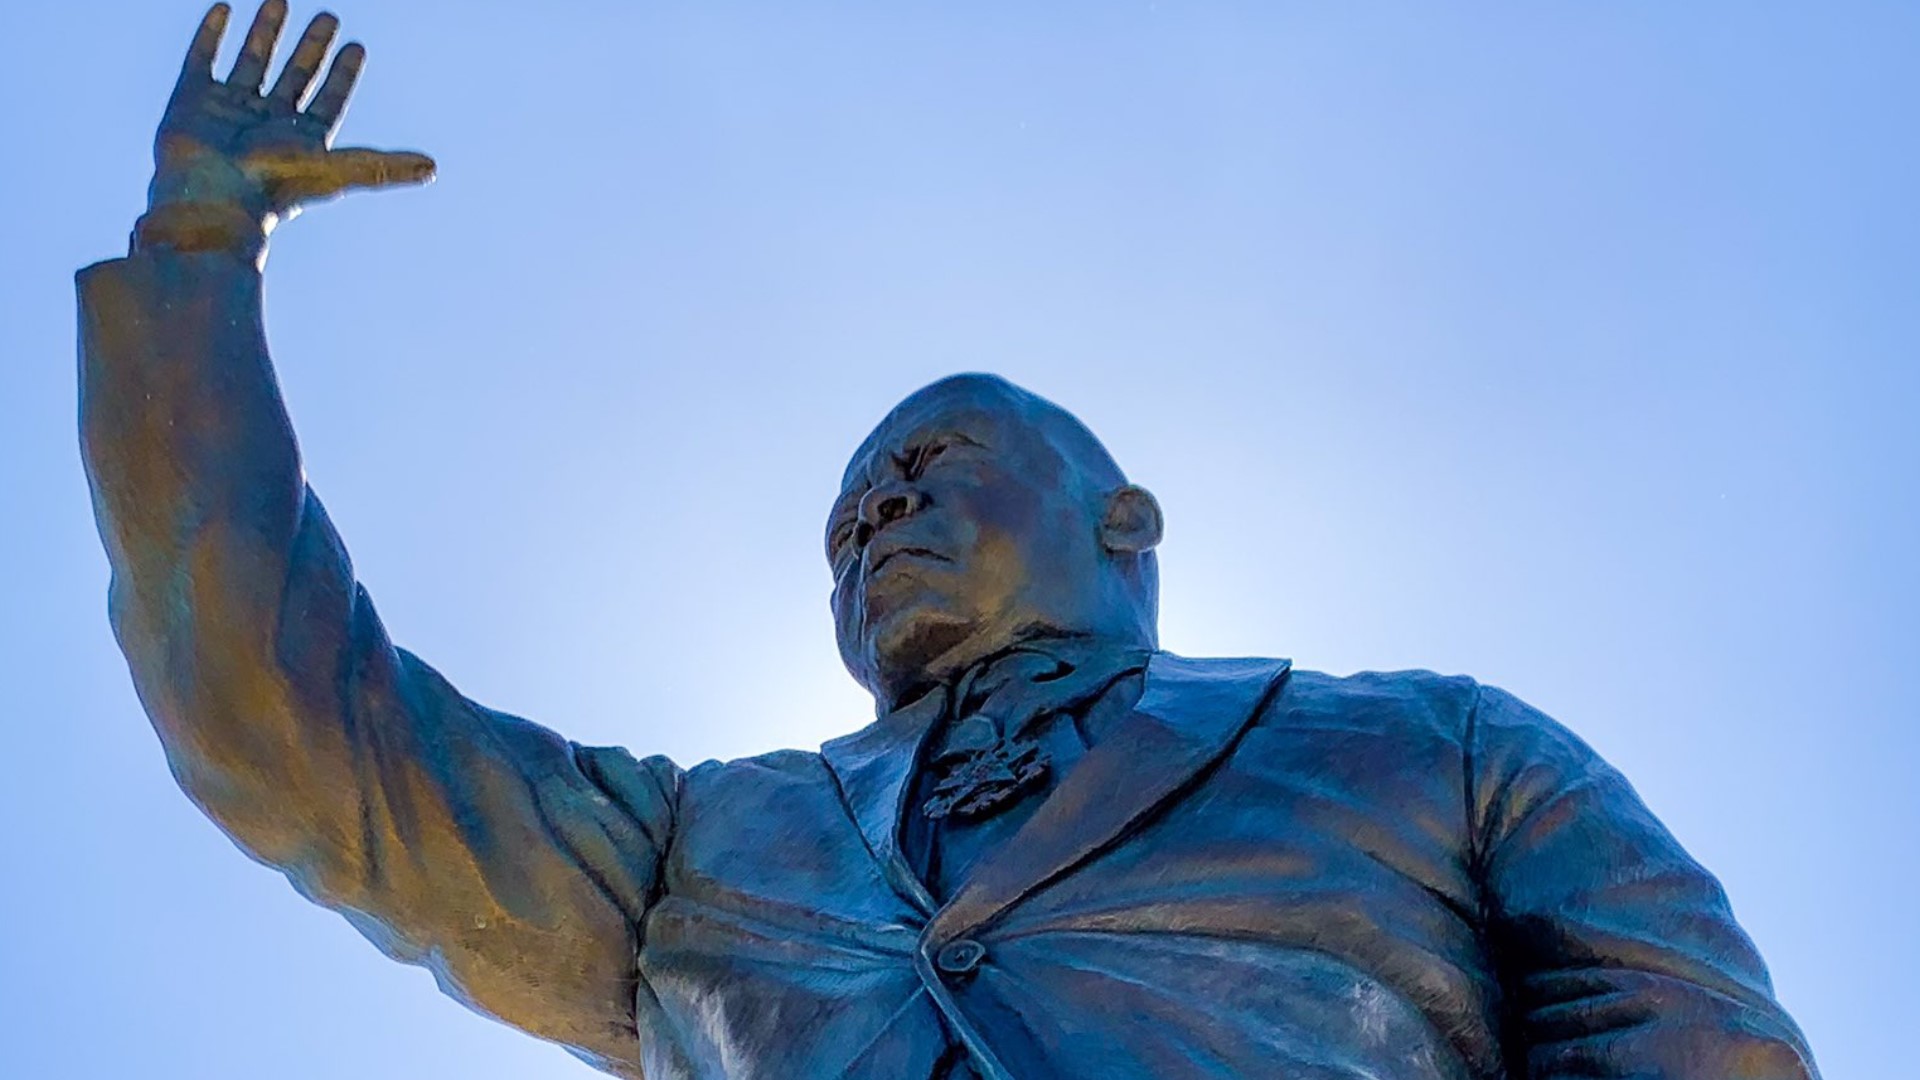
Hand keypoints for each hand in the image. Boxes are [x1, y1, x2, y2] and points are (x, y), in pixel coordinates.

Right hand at [140, 1, 434, 256]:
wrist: (212, 196)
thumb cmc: (276, 185)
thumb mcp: (338, 170)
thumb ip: (383, 167)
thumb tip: (432, 168)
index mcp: (303, 139)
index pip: (331, 99)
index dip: (344, 75)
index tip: (357, 46)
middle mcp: (269, 123)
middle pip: (297, 77)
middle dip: (312, 47)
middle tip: (328, 16)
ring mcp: (230, 110)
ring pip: (254, 62)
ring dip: (268, 33)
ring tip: (281, 0)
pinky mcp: (191, 100)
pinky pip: (203, 59)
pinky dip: (212, 34)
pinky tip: (225, 9)